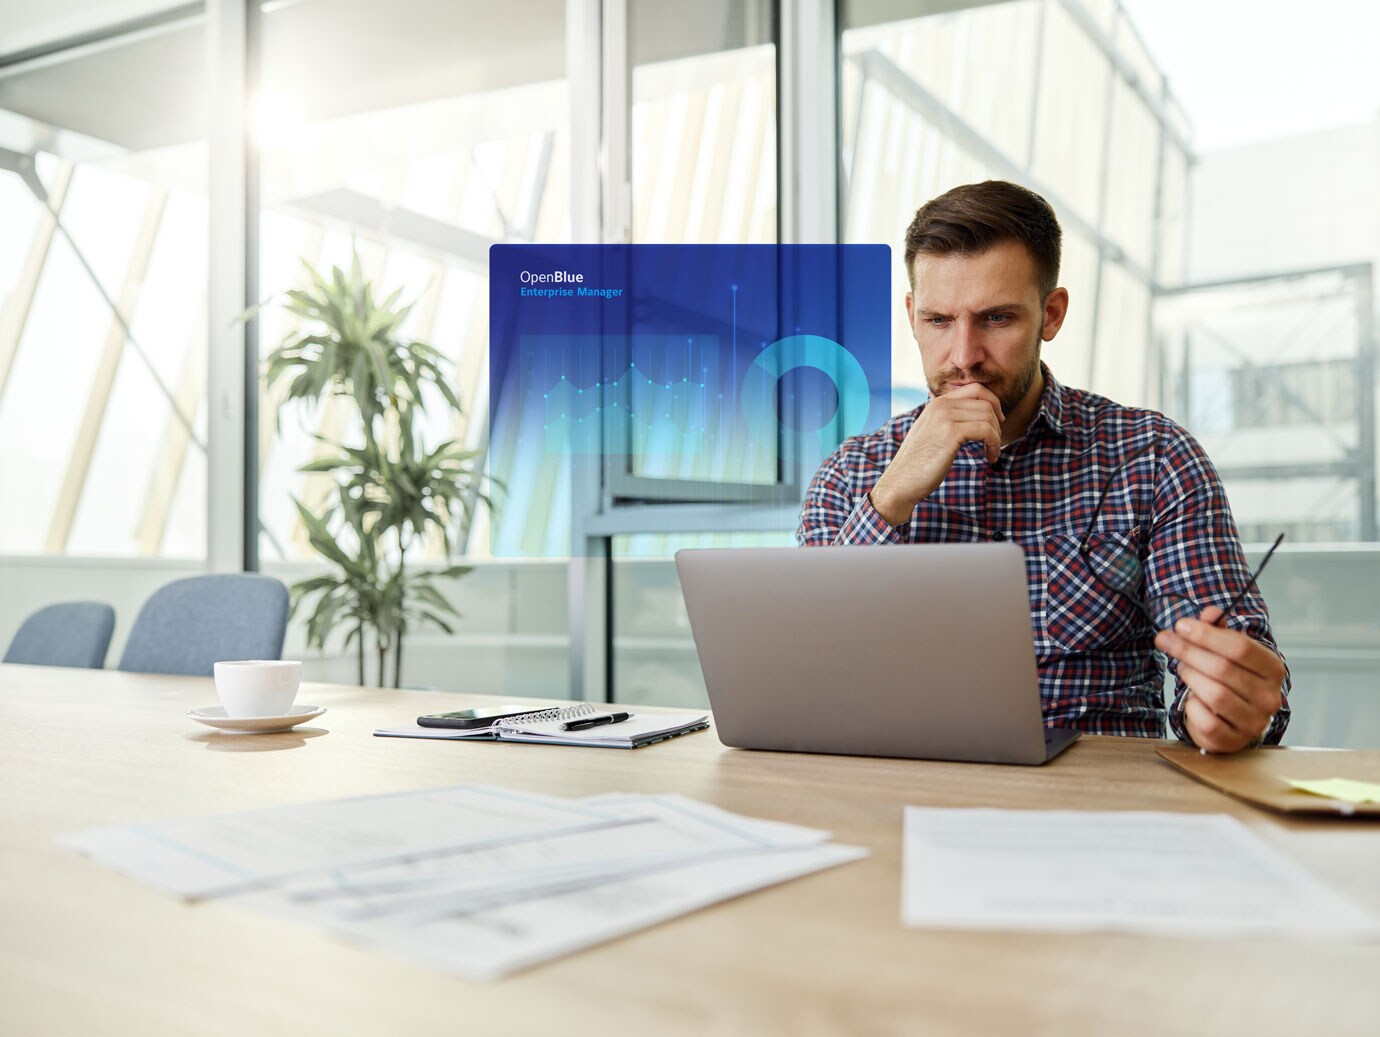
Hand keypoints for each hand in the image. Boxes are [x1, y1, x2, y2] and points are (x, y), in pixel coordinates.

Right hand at [869, 383, 1004, 525]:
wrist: (901, 481)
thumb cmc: (919, 463)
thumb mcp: (933, 433)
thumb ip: (949, 420)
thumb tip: (975, 418)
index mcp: (937, 403)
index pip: (975, 389)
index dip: (993, 404)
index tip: (997, 423)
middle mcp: (941, 405)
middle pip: (986, 402)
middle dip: (997, 423)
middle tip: (995, 443)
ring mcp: (945, 417)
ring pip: (988, 416)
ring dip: (997, 437)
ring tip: (992, 453)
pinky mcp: (951, 433)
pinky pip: (986, 430)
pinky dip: (994, 444)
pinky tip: (990, 457)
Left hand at [1154, 605, 1285, 752]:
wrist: (1233, 719)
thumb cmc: (1229, 678)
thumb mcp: (1227, 651)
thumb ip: (1218, 630)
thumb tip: (1210, 612)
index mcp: (1273, 669)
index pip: (1240, 647)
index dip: (1206, 634)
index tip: (1180, 625)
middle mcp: (1269, 696)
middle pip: (1222, 668)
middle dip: (1188, 651)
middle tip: (1166, 641)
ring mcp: (1254, 721)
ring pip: (1213, 693)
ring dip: (1190, 676)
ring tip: (1182, 668)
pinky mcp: (1233, 739)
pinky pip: (1205, 719)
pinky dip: (1191, 705)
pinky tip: (1191, 697)